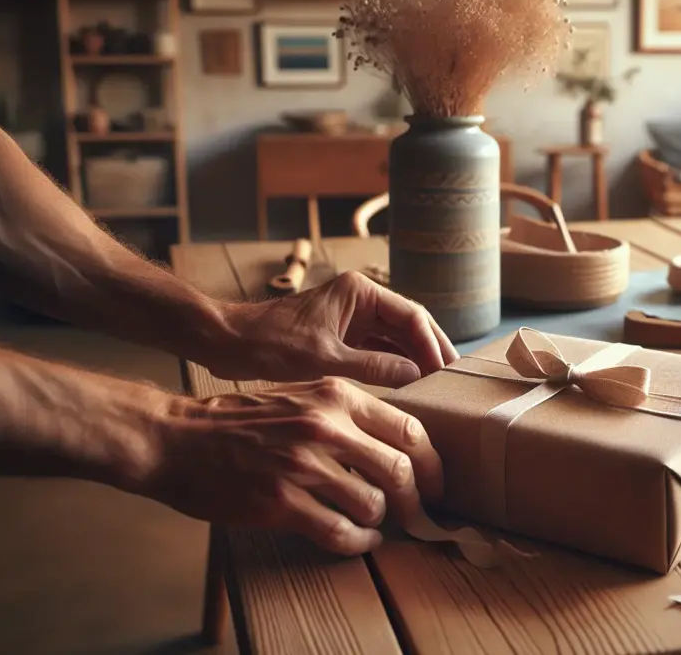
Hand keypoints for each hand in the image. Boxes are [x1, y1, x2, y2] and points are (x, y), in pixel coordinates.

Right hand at [146, 378, 443, 554]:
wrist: (178, 438)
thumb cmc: (242, 420)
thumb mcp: (302, 396)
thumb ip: (348, 413)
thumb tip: (400, 444)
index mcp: (336, 395)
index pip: (410, 429)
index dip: (431, 463)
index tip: (435, 483)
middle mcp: (325, 426)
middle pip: (400, 469)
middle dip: (417, 500)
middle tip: (418, 515)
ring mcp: (302, 465)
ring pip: (374, 504)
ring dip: (382, 522)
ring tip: (376, 525)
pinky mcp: (280, 502)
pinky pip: (339, 532)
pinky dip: (357, 542)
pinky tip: (356, 540)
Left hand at [208, 271, 458, 386]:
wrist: (228, 342)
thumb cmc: (270, 343)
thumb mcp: (325, 359)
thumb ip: (374, 368)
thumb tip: (415, 377)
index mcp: (361, 292)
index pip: (412, 316)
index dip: (433, 345)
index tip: (445, 374)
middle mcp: (362, 300)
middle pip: (411, 326)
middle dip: (431, 353)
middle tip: (452, 382)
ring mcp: (353, 319)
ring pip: (397, 340)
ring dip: (415, 362)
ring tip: (436, 389)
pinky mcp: (343, 338)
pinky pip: (379, 352)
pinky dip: (394, 369)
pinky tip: (407, 389)